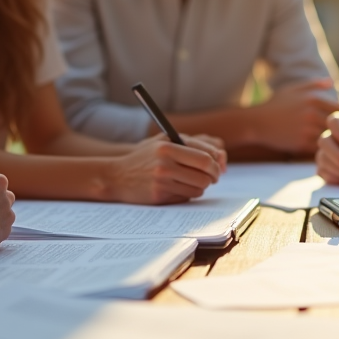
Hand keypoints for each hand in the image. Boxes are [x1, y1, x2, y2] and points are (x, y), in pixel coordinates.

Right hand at [107, 136, 222, 204]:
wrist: (117, 176)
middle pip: (205, 173)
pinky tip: (179, 187)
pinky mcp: (159, 196)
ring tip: (191, 181)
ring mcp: (162, 181)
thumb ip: (191, 144)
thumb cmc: (145, 157)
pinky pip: (187, 196)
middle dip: (214, 176)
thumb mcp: (164, 142)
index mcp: (167, 146)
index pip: (204, 156)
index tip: (218, 166)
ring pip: (199, 187)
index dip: (216, 163)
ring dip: (201, 186)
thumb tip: (221, 156)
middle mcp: (165, 164)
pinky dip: (189, 193)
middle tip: (213, 177)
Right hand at [249, 79, 338, 154]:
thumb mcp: (293, 89)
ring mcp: (306, 129)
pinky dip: (326, 149)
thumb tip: (332, 83)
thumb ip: (314, 85)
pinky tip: (329, 151)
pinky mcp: (301, 143)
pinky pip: (320, 147)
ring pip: (332, 137)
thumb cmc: (275, 104)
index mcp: (313, 99)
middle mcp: (312, 113)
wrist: (256, 122)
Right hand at [316, 110, 338, 184]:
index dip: (338, 131)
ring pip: (322, 158)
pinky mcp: (328, 168)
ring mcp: (330, 153)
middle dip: (336, 155)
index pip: (334, 121)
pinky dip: (335, 177)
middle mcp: (335, 136)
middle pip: (324, 141)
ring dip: (337, 168)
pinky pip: (323, 172)